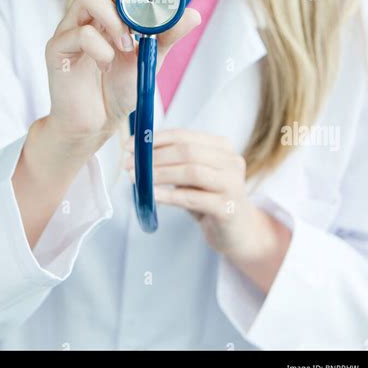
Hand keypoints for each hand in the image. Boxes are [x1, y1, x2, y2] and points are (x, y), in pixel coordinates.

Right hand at [44, 0, 200, 156]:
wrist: (97, 123)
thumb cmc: (119, 87)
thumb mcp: (151, 57)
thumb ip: (168, 35)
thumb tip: (193, 13)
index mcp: (107, 8)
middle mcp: (86, 12)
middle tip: (139, 21)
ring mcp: (69, 27)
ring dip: (115, 19)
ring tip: (126, 46)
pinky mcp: (57, 49)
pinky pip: (80, 33)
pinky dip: (102, 50)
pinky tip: (107, 67)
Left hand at [124, 128, 290, 277]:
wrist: (238, 232)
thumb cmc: (210, 199)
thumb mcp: (193, 176)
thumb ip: (174, 163)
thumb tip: (137, 154)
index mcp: (221, 147)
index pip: (184, 135)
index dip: (155, 139)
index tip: (131, 145)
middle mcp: (231, 161)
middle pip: (187, 151)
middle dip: (154, 157)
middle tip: (129, 165)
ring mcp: (233, 184)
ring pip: (192, 171)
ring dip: (160, 174)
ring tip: (138, 179)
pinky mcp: (228, 208)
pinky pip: (194, 198)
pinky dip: (169, 195)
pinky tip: (153, 195)